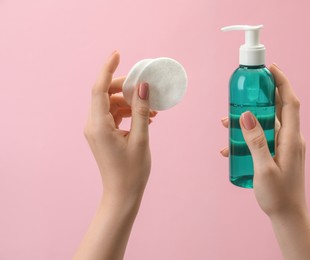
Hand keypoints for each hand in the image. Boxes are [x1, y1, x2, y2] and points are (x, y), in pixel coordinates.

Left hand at [84, 50, 156, 202]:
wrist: (122, 194)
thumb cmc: (132, 171)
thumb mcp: (141, 139)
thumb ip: (142, 111)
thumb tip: (143, 86)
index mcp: (99, 125)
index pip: (99, 89)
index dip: (108, 69)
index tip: (118, 53)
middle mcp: (93, 125)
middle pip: (105, 94)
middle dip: (125, 88)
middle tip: (146, 89)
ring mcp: (97, 130)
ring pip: (111, 104)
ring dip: (131, 102)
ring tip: (152, 111)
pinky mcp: (103, 134)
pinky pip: (114, 115)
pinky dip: (129, 112)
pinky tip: (146, 118)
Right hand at [220, 64, 309, 259]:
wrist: (288, 216)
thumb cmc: (278, 196)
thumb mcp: (263, 169)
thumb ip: (256, 141)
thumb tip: (247, 115)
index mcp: (292, 139)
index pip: (290, 102)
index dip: (282, 82)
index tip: (269, 69)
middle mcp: (291, 139)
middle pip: (278, 109)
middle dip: (259, 98)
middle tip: (241, 94)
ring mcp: (285, 147)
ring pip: (267, 124)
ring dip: (249, 120)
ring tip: (226, 124)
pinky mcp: (279, 154)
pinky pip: (264, 138)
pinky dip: (249, 136)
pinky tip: (231, 147)